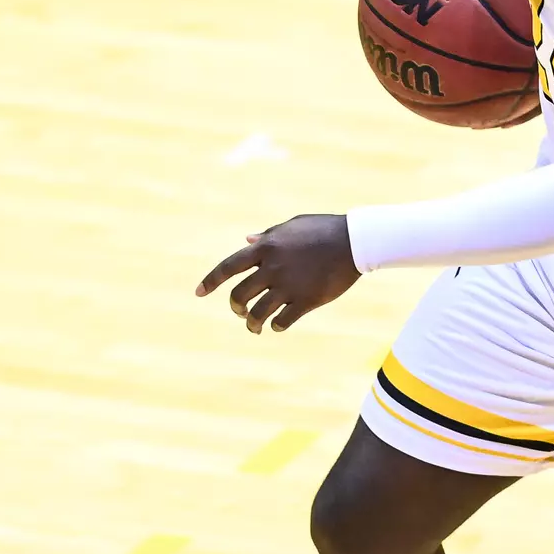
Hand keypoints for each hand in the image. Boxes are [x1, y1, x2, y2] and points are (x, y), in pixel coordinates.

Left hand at [195, 214, 361, 332]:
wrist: (355, 241)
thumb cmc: (323, 229)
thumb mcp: (292, 226)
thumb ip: (268, 236)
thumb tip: (247, 241)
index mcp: (267, 247)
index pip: (229, 266)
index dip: (211, 281)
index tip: (198, 293)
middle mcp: (273, 267)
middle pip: (240, 295)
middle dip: (235, 307)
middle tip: (240, 311)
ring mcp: (289, 285)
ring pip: (258, 313)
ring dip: (252, 324)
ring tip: (254, 326)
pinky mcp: (307, 300)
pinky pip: (282, 321)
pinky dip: (276, 326)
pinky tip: (278, 324)